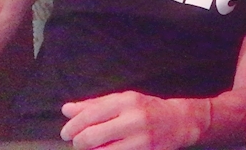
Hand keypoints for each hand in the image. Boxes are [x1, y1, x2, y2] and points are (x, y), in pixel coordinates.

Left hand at [60, 91, 207, 149]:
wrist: (178, 122)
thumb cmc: (146, 109)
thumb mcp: (122, 100)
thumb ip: (94, 105)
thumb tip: (66, 110)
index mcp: (125, 101)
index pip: (90, 115)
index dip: (73, 127)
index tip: (66, 133)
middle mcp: (133, 119)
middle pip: (92, 137)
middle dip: (79, 143)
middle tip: (79, 143)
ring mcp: (140, 139)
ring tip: (93, 148)